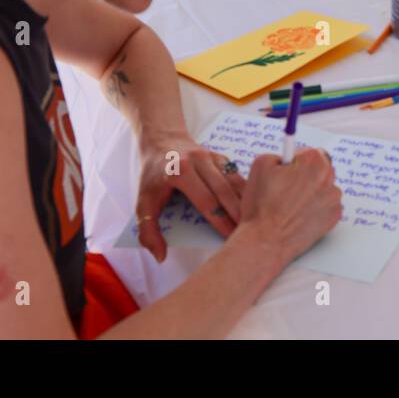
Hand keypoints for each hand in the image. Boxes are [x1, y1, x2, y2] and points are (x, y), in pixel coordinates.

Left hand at [135, 133, 244, 261]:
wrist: (163, 141)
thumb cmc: (154, 175)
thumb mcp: (143, 202)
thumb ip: (148, 231)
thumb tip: (160, 256)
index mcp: (180, 173)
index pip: (205, 202)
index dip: (220, 221)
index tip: (230, 238)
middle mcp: (198, 161)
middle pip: (224, 191)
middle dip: (237, 213)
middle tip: (249, 232)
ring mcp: (211, 156)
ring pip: (234, 181)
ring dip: (245, 201)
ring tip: (255, 220)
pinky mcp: (220, 156)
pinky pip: (236, 174)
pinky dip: (245, 189)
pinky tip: (253, 203)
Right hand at [241, 149, 341, 264]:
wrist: (266, 240)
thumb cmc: (262, 205)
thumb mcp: (261, 164)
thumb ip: (278, 154)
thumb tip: (287, 158)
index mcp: (313, 161)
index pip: (307, 153)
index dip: (293, 163)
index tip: (286, 171)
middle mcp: (329, 177)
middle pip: (319, 169)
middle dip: (304, 176)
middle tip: (286, 189)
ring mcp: (334, 199)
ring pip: (323, 188)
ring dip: (311, 192)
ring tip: (290, 206)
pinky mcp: (334, 217)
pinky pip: (326, 206)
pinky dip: (316, 208)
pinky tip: (299, 215)